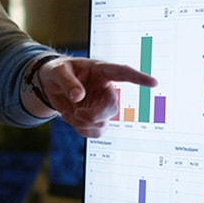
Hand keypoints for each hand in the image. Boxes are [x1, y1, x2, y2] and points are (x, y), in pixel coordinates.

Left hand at [38, 57, 156, 137]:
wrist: (50, 84)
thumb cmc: (57, 71)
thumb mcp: (57, 71)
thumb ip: (68, 82)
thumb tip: (79, 97)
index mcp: (100, 71)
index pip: (123, 73)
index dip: (139, 78)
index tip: (154, 83)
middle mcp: (105, 88)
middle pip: (112, 106)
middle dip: (95, 115)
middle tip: (77, 114)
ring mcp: (101, 104)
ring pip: (104, 122)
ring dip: (85, 124)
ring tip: (70, 113)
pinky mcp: (95, 117)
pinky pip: (96, 131)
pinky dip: (82, 130)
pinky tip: (70, 117)